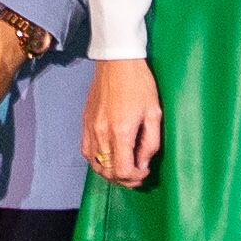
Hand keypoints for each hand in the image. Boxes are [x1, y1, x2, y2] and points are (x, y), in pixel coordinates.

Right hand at [82, 56, 163, 188]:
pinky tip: (108, 157)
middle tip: (136, 173)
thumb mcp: (154, 114)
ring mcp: (91, 128)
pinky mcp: (85, 122)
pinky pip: (86, 151)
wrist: (117, 61)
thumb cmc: (139, 84)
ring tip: (123, 167)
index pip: (122, 171)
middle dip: (124, 179)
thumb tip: (143, 163)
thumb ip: (150, 143)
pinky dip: (97, 161)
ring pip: (95, 165)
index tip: (144, 170)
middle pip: (108, 172)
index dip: (135, 178)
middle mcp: (102, 133)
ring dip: (110, 172)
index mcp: (121, 132)